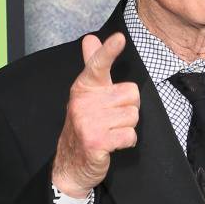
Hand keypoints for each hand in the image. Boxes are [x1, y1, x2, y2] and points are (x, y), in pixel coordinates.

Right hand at [52, 32, 139, 197]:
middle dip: (129, 108)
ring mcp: (88, 122)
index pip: (98, 65)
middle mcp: (83, 102)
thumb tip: (91, 38)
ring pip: (133, 116)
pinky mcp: (96, 141)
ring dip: (127, 127)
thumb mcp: (88, 95)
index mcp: (84, 88)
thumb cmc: (86, 125)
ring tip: (110, 132)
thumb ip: (93, 66)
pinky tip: (113, 144)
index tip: (119, 38)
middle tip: (112, 119)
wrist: (71, 164)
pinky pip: (130, 135)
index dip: (108, 51)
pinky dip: (127, 142)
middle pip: (132, 95)